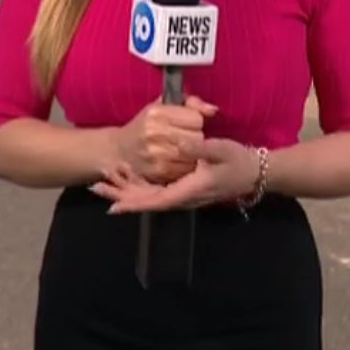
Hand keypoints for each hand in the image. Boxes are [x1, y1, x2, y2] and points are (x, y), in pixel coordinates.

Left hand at [92, 138, 260, 213]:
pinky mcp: (184, 189)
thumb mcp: (221, 149)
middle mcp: (183, 197)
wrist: (254, 172)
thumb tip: (176, 143)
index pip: (156, 200)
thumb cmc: (238, 160)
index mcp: (190, 189)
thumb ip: (198, 148)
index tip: (113, 206)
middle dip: (121, 196)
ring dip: (127, 192)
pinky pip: (157, 192)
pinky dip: (139, 187)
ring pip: (150, 198)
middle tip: (95, 188)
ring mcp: (183, 194)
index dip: (134, 203)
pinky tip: (126, 180)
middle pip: (147, 202)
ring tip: (103, 184)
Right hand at [112, 96, 218, 184]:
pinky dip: (184, 167)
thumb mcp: (162, 107)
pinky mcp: (159, 172)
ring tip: (179, 150)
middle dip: (194, 137)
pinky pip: (187, 170)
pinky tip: (175, 162)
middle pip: (197, 137)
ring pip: (194, 155)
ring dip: (191, 154)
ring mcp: (157, 154)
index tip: (185, 124)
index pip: (196, 119)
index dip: (193, 122)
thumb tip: (213, 110)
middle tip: (182, 138)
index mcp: (157, 113)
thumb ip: (191, 103)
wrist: (120, 150)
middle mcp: (156, 132)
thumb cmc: (145, 126)